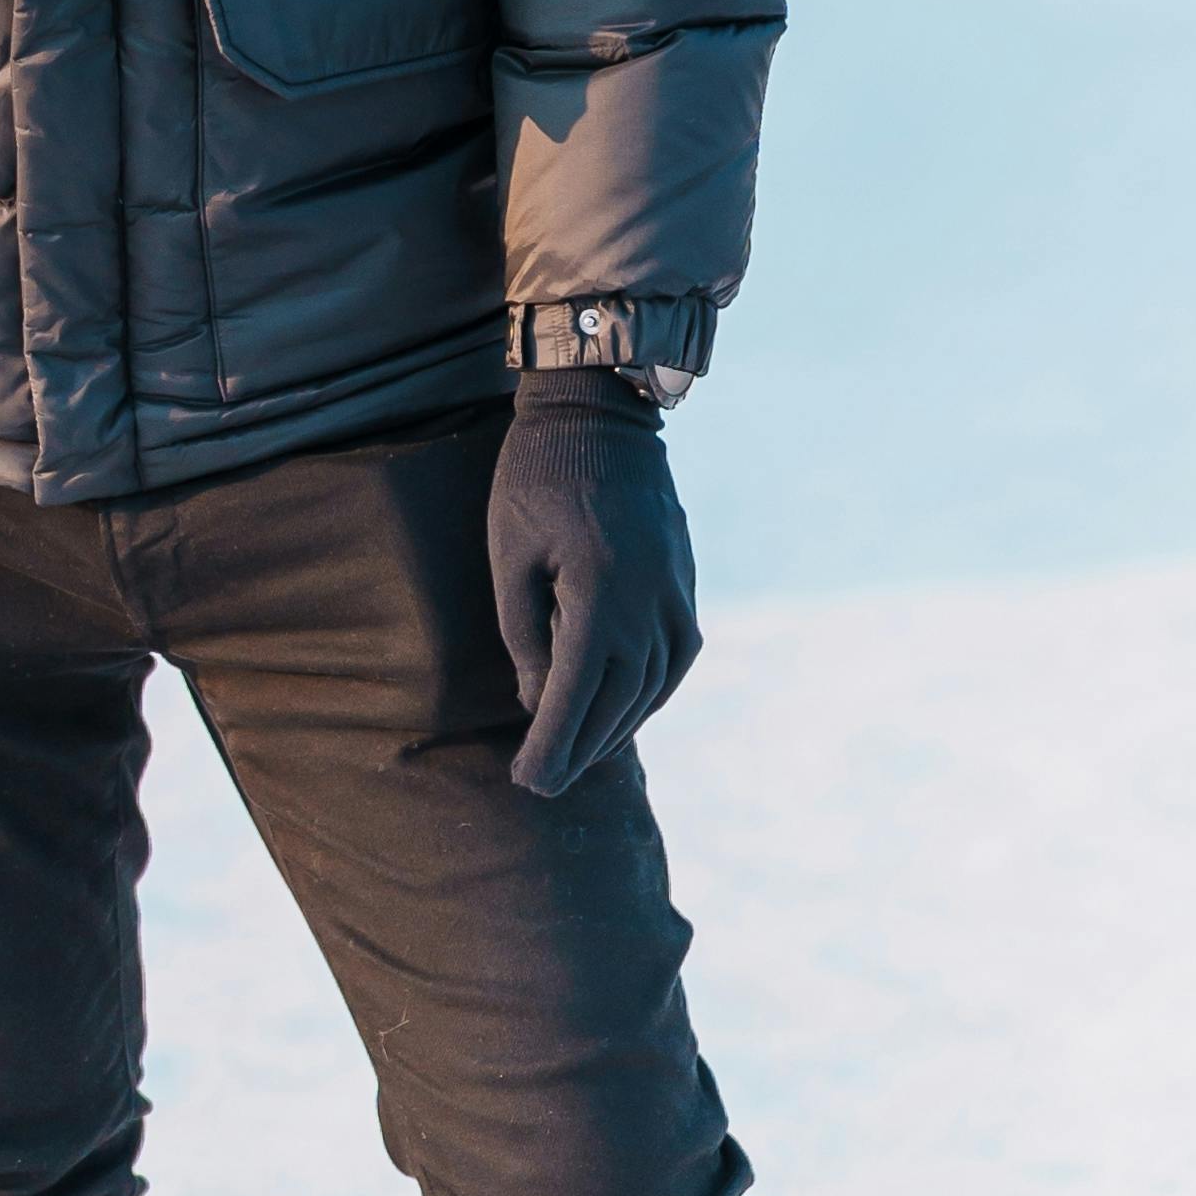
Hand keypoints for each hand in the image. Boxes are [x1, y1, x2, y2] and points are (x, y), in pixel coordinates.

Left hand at [487, 382, 699, 797]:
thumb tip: (539, 702)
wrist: (598, 412)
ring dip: (618, 727)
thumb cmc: (536, 477)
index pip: (576, 695)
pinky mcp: (685, 580)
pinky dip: (653, 691)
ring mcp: (676, 592)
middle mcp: (649, 601)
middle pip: (619, 701)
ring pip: (654, 685)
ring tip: (582, 755)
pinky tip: (628, 709)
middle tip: (546, 782)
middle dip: (581, 749)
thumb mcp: (510, 553)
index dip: (552, 746)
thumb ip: (524, 634)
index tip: (529, 783)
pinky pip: (678, 655)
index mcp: (599, 593)